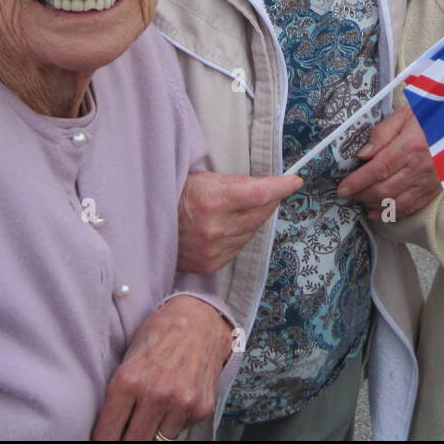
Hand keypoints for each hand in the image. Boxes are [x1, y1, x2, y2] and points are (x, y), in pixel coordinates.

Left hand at [92, 294, 232, 440]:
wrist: (201, 318)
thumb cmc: (161, 334)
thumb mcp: (129, 357)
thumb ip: (118, 393)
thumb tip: (108, 427)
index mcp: (130, 381)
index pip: (107, 433)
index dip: (103, 439)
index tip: (105, 438)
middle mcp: (156, 394)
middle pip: (133, 442)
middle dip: (127, 439)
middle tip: (127, 430)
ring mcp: (182, 403)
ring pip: (158, 441)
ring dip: (153, 431)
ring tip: (153, 410)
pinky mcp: (202, 408)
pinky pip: (180, 430)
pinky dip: (174, 422)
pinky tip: (175, 401)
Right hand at [177, 171, 301, 272]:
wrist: (149, 223)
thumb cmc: (177, 195)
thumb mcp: (205, 179)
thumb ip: (237, 183)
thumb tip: (267, 186)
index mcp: (212, 201)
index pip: (259, 194)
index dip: (280, 187)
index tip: (294, 182)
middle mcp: (214, 228)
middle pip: (260, 214)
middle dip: (269, 201)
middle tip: (270, 191)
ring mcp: (213, 250)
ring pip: (252, 232)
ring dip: (253, 219)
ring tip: (237, 209)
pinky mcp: (210, 264)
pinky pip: (239, 247)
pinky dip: (240, 235)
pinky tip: (228, 226)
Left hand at [337, 106, 440, 218]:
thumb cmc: (431, 116)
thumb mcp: (406, 114)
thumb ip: (383, 133)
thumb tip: (363, 154)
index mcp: (411, 145)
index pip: (378, 169)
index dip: (358, 181)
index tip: (342, 188)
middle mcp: (420, 167)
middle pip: (385, 189)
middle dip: (361, 194)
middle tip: (346, 194)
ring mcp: (429, 182)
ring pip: (396, 202)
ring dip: (373, 204)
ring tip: (358, 200)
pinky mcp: (434, 190)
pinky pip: (411, 207)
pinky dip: (391, 213)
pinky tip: (376, 211)